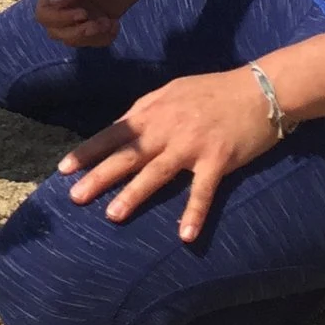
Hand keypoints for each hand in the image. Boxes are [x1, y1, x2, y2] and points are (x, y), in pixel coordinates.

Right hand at [35, 0, 162, 46]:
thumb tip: (54, 3)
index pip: (44, 13)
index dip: (59, 19)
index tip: (83, 14)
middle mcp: (67, 1)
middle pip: (55, 30)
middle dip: (75, 33)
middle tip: (97, 24)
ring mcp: (84, 12)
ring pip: (73, 38)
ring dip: (90, 38)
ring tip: (110, 24)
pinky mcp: (101, 19)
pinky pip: (94, 40)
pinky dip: (103, 39)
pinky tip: (116, 25)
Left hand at [60, 69, 278, 243]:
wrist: (260, 89)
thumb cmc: (213, 90)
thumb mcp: (172, 92)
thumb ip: (146, 111)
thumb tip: (121, 129)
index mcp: (153, 111)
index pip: (113, 134)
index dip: (88, 152)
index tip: (64, 170)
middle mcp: (167, 128)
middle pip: (127, 155)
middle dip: (99, 176)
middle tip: (74, 197)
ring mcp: (192, 145)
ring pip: (156, 173)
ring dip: (134, 195)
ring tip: (112, 215)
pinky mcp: (219, 159)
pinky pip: (203, 191)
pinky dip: (194, 213)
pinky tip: (185, 235)